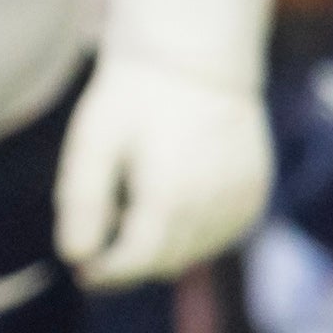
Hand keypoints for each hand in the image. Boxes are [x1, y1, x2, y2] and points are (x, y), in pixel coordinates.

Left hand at [58, 0, 278, 286]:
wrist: (193, 58)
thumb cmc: (132, 97)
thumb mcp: (92, 143)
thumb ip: (82, 202)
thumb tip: (76, 256)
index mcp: (170, 194)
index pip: (138, 261)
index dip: (107, 274)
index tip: (83, 270)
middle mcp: (214, 204)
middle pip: (166, 262)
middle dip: (130, 260)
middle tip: (104, 230)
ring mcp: (242, 199)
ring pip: (195, 252)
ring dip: (162, 246)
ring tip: (137, 199)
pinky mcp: (256, 191)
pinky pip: (223, 233)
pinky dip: (194, 232)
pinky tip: (172, 199)